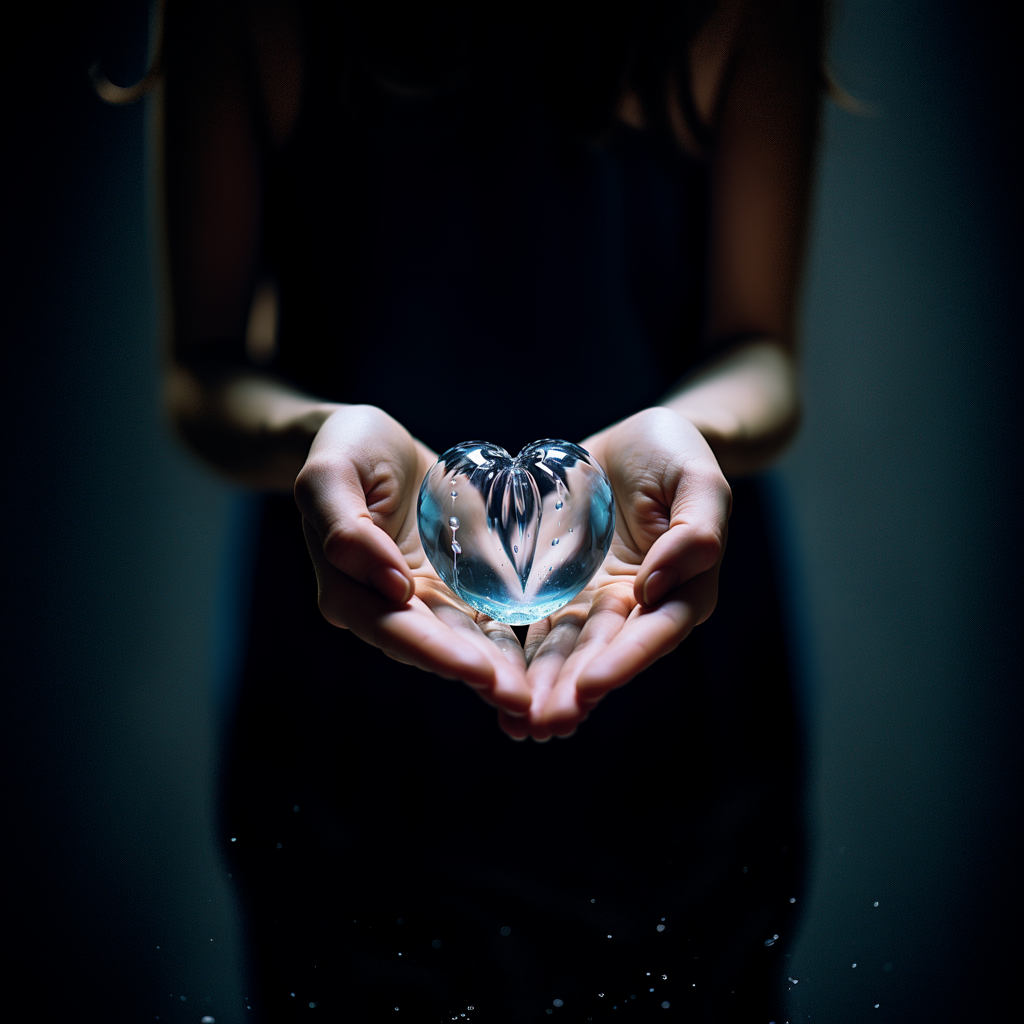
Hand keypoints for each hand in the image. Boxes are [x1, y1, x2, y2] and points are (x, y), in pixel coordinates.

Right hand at [294, 405, 531, 719]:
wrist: (369, 440)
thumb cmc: (344, 448)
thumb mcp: (329, 475)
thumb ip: (345, 527)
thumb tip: (389, 584)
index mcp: (348, 590)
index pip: (394, 629)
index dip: (435, 654)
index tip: (479, 672)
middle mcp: (386, 605)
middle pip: (434, 648)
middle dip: (478, 676)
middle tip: (523, 701)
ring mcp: (423, 599)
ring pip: (465, 641)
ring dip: (500, 671)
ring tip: (539, 696)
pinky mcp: (454, 585)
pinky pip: (485, 614)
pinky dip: (512, 639)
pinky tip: (547, 659)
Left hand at [501, 407, 731, 740]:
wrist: (639, 439)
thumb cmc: (677, 453)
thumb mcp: (698, 480)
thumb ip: (695, 531)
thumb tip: (656, 586)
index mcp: (682, 588)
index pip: (654, 632)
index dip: (624, 662)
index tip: (591, 689)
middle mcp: (636, 604)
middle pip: (604, 654)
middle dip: (573, 691)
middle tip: (541, 724)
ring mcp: (595, 599)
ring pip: (567, 649)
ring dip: (543, 687)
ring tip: (515, 722)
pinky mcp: (561, 587)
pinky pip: (537, 623)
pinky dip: (518, 654)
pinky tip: (491, 682)